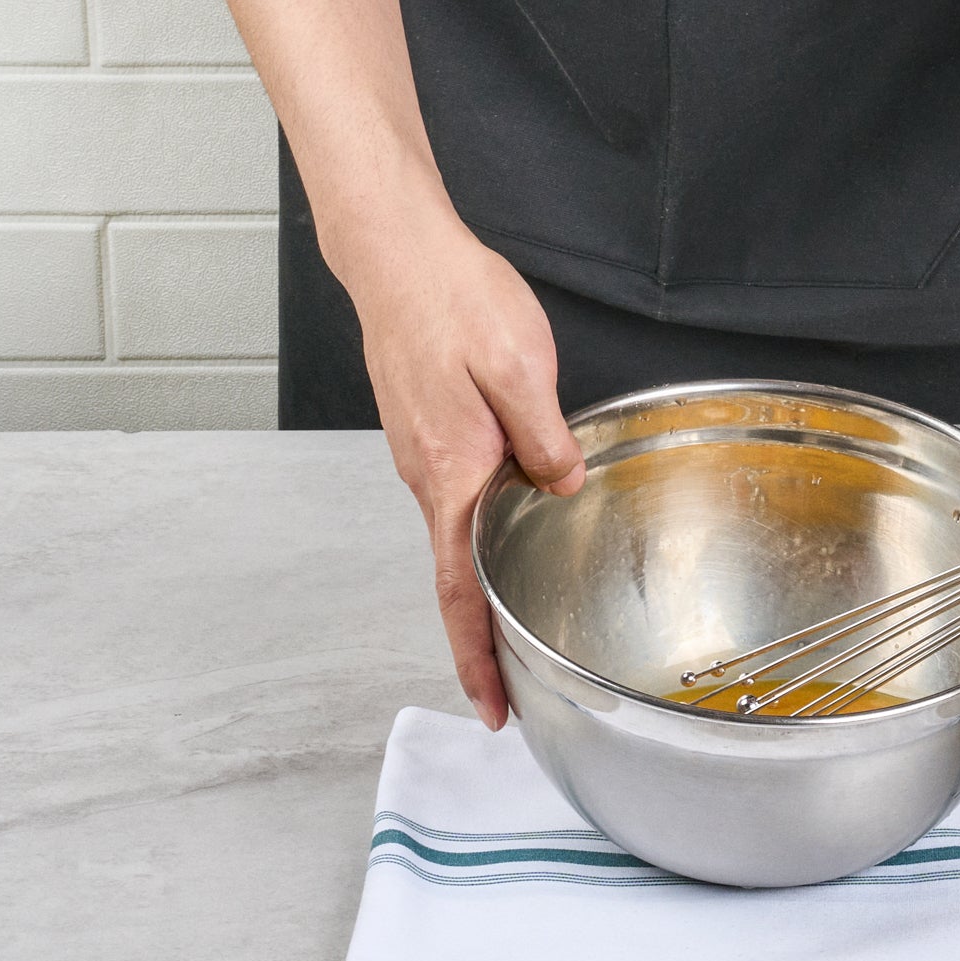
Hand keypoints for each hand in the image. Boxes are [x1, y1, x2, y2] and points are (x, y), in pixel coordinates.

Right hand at [341, 206, 583, 726]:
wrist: (396, 253)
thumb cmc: (452, 300)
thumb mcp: (518, 368)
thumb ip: (545, 437)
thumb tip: (563, 487)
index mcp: (452, 474)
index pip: (461, 590)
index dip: (477, 656)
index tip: (493, 707)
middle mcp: (428, 476)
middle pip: (456, 577)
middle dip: (483, 640)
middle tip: (515, 691)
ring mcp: (422, 455)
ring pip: (458, 537)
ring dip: (485, 588)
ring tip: (521, 625)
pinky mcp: (428, 432)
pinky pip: (458, 498)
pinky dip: (481, 534)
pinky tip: (513, 529)